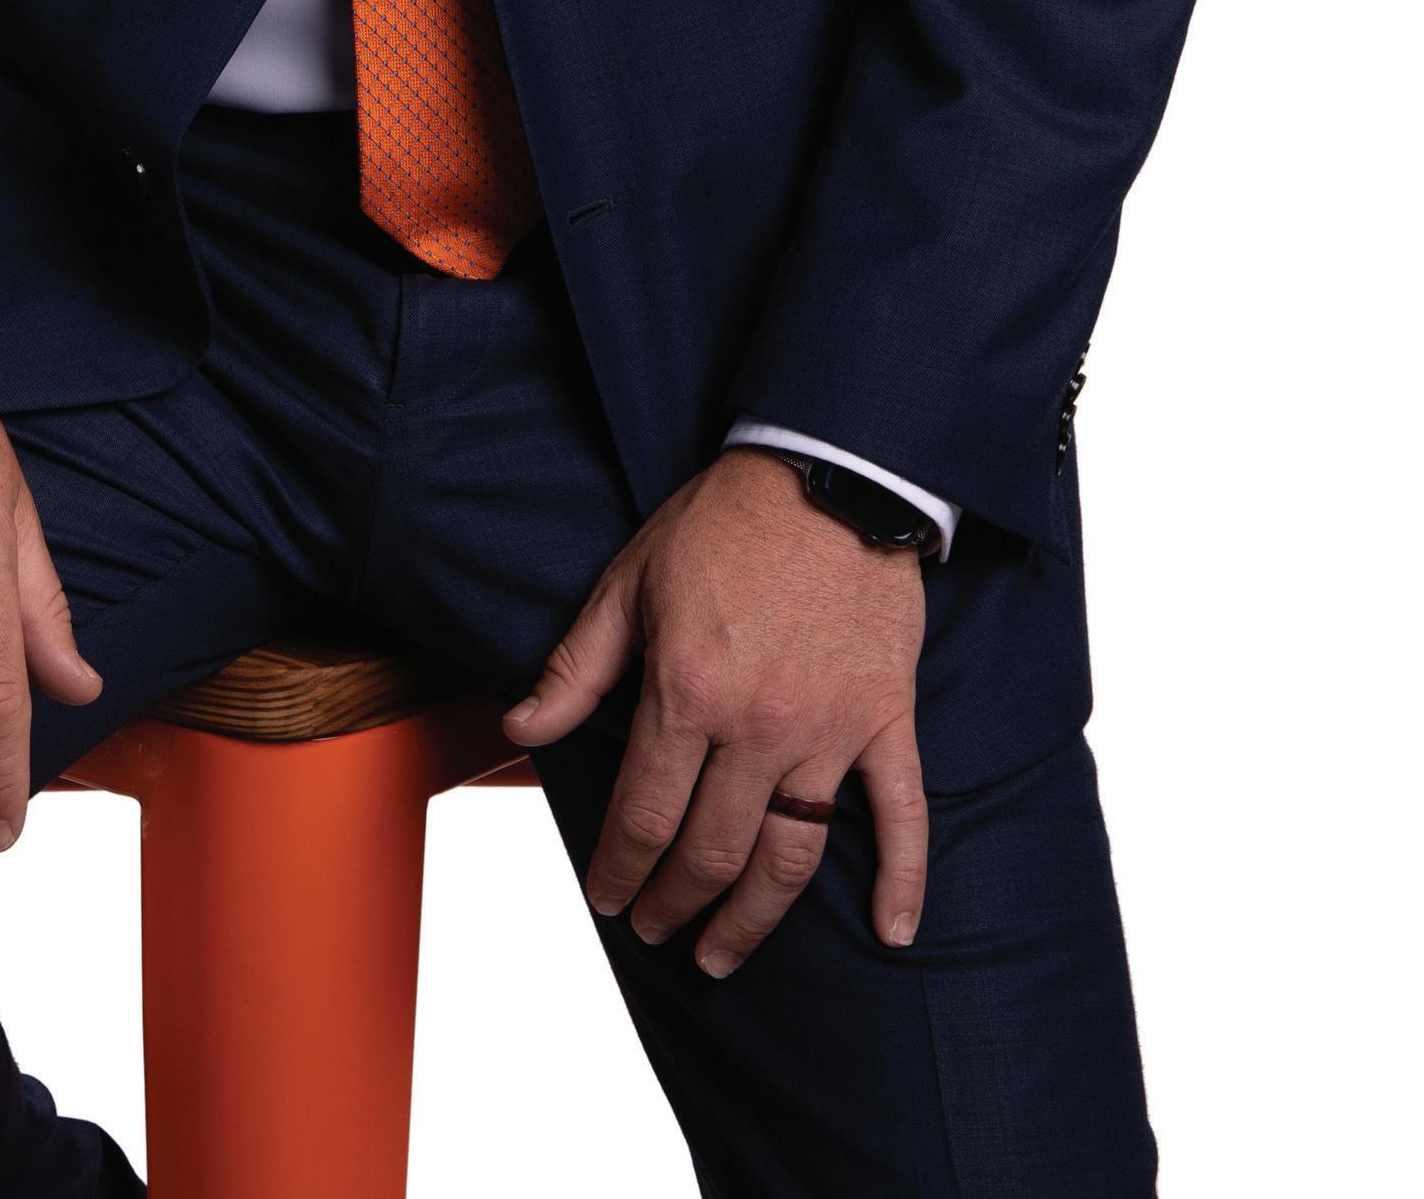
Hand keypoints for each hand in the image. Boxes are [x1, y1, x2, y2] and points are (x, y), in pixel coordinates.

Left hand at [502, 446, 927, 977]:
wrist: (829, 470)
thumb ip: (576, 667)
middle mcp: (757, 726)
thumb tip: (520, 727)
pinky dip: (903, 881)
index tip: (607, 896)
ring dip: (753, 920)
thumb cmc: (723, 521)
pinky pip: (902, 814)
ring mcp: (827, 730)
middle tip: (656, 929)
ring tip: (723, 954)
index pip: (644, 816)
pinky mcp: (884, 719)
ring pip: (791, 856)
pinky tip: (892, 935)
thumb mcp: (631, 582)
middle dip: (674, 903)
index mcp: (688, 691)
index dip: (619, 869)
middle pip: (710, 851)